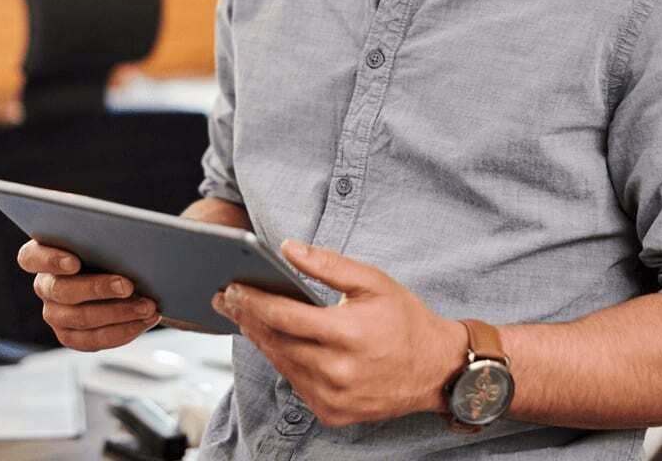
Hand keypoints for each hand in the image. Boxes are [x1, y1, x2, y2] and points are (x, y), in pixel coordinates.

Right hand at [15, 239, 159, 350]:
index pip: (31, 257)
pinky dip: (123, 331)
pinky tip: (144, 320)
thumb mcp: (102, 234)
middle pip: (61, 291)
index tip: (74, 262)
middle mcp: (44, 286)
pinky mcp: (71, 336)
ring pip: (81, 319)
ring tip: (147, 306)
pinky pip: (93, 340)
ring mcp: (55, 314)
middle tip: (128, 285)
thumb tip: (125, 239)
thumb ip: (102, 234)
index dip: (50, 260)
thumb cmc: (108, 246)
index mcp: (41, 256)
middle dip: (98, 288)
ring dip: (118, 313)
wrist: (123, 273)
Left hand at [212, 240, 466, 426]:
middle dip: (247, 317)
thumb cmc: (404, 320)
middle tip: (226, 297)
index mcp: (348, 334)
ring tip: (243, 315)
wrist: (436, 370)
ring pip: (281, 364)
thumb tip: (286, 248)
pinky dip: (283, 361)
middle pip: (275, 341)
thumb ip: (327, 264)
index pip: (284, 317)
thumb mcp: (373, 281)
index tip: (231, 286)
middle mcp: (337, 371)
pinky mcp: (332, 413)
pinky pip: (296, 383)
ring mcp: (333, 397)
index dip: (253, 301)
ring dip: (259, 339)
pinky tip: (273, 341)